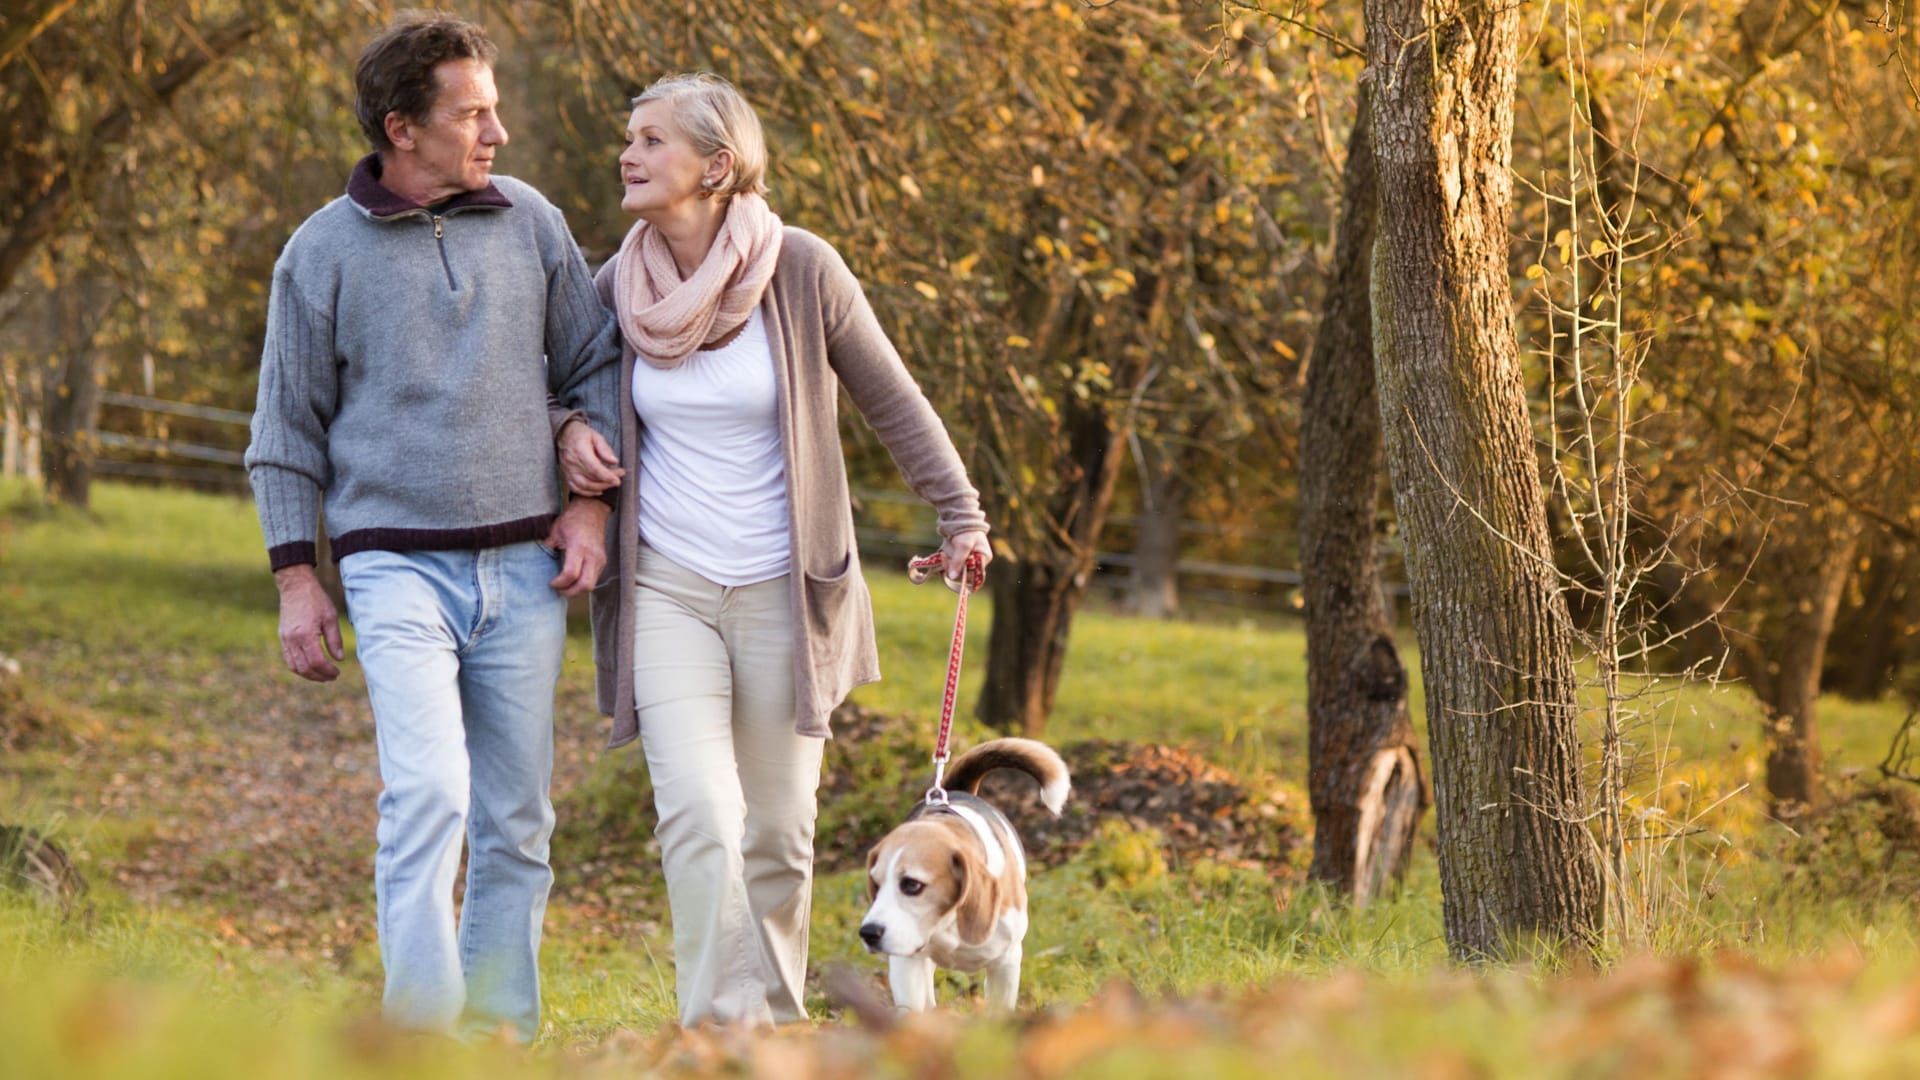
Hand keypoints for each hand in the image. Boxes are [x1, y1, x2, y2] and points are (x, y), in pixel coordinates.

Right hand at [274, 565, 344, 680]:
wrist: (296, 587)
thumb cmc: (316, 600)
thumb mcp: (331, 618)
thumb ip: (335, 640)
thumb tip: (340, 658)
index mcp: (305, 635)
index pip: (317, 662)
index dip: (328, 670)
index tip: (338, 671)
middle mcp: (292, 640)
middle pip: (304, 668)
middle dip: (319, 676)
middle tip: (332, 676)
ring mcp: (284, 639)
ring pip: (294, 667)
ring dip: (308, 675)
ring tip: (322, 675)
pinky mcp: (282, 637)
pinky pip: (288, 659)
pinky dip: (299, 667)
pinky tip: (311, 666)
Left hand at [547, 498, 611, 597]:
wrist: (592, 511)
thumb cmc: (573, 520)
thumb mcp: (555, 531)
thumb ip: (547, 547)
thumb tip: (537, 562)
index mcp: (579, 547)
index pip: (571, 573)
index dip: (560, 583)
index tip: (551, 583)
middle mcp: (592, 555)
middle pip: (585, 585)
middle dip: (571, 592)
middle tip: (559, 591)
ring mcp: (600, 560)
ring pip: (591, 585)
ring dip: (577, 590)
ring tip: (564, 586)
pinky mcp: (603, 562)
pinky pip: (594, 579)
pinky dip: (582, 583)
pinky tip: (573, 580)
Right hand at [557, 419, 622, 496]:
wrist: (564, 434)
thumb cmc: (581, 434)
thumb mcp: (596, 436)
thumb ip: (605, 449)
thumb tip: (614, 461)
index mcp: (580, 450)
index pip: (594, 468)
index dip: (606, 476)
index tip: (617, 480)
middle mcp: (572, 462)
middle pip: (590, 479)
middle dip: (607, 482)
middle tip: (619, 478)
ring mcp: (567, 470)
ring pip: (583, 486)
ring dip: (599, 488)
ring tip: (611, 483)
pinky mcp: (566, 475)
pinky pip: (575, 488)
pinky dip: (587, 492)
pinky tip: (598, 490)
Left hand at [939, 530, 992, 590]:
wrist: (960, 518)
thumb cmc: (966, 530)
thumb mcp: (963, 545)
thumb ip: (958, 561)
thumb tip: (952, 577)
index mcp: (984, 558)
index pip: (975, 575)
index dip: (963, 574)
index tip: (952, 565)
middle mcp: (978, 561)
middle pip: (965, 574)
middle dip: (953, 567)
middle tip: (945, 557)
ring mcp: (970, 559)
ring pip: (958, 570)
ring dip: (949, 564)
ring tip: (944, 554)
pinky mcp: (962, 557)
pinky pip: (954, 565)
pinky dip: (948, 562)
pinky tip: (944, 555)